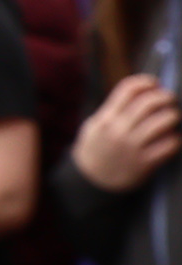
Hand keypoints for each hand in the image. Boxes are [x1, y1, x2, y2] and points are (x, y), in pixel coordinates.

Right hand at [73, 75, 181, 192]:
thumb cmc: (96, 150)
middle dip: (165, 97)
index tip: (154, 83)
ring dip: (172, 117)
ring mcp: (132, 147)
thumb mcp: (95, 126)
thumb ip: (113, 109)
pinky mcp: (145, 163)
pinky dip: (174, 139)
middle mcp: (119, 130)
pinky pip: (170, 144)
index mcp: (106, 118)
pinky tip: (170, 139)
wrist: (91, 182)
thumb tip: (141, 91)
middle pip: (150, 102)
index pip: (129, 89)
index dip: (146, 82)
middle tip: (169, 99)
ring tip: (171, 119)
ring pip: (164, 121)